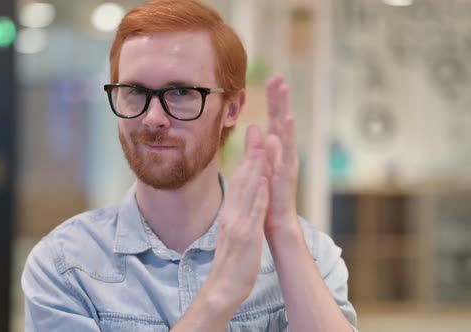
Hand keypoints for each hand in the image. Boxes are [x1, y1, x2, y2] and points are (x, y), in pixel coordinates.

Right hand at [205, 125, 269, 307]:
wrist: (223, 288)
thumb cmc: (231, 263)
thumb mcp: (232, 234)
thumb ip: (236, 216)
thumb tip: (241, 201)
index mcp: (229, 214)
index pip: (237, 182)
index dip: (245, 160)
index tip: (252, 141)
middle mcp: (231, 215)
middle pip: (241, 180)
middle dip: (250, 155)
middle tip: (256, 132)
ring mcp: (238, 224)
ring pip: (247, 191)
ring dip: (255, 168)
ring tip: (262, 147)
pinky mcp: (246, 236)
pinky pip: (254, 212)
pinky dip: (259, 195)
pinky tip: (265, 181)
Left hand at [263, 75, 299, 238]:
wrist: (275, 220)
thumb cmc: (268, 194)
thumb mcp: (260, 166)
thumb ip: (257, 147)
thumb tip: (254, 127)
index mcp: (275, 149)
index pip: (274, 118)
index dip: (273, 100)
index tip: (271, 78)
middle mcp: (284, 151)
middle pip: (282, 119)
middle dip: (280, 98)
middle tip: (279, 76)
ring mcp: (287, 160)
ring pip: (287, 130)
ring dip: (285, 109)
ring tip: (284, 90)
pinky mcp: (287, 172)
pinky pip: (287, 150)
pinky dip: (288, 134)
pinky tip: (287, 120)